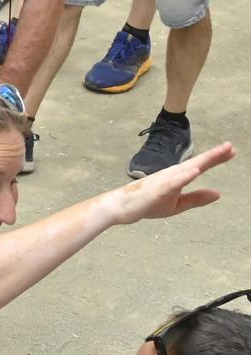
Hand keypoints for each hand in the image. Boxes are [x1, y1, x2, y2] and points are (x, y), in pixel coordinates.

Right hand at [104, 141, 232, 223]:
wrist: (121, 208)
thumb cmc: (146, 204)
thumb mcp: (177, 204)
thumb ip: (196, 198)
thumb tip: (218, 193)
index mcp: (177, 177)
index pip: (199, 166)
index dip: (216, 159)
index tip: (232, 151)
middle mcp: (172, 175)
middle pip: (196, 163)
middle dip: (214, 155)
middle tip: (231, 147)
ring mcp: (164, 181)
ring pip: (187, 168)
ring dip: (203, 160)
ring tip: (219, 153)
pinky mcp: (157, 189)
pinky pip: (172, 182)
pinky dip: (184, 176)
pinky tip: (195, 170)